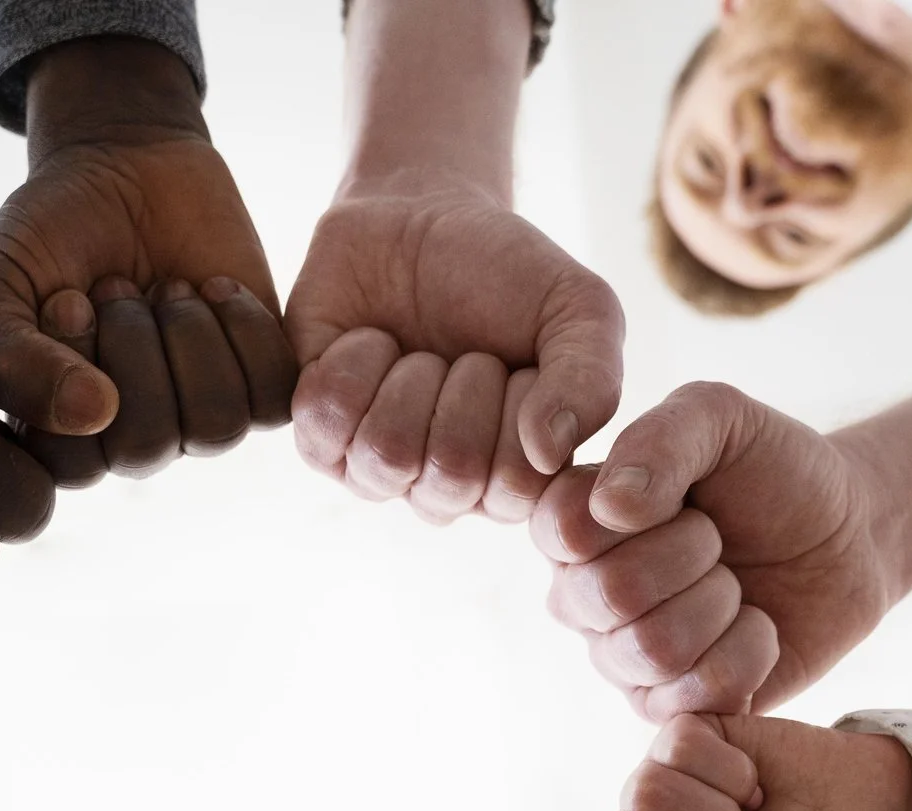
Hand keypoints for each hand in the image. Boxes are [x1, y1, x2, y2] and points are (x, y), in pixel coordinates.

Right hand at [0, 39, 296, 479]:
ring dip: (188, 335)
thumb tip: (93, 412)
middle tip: (119, 286)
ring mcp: (197, 417)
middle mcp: (129, 441)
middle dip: (131, 345)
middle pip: (144, 447)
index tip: (65, 298)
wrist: (125, 166)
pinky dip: (243, 326)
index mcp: (60, 437)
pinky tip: (214, 288)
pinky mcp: (259, 383)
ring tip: (167, 286)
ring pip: (214, 426)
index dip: (69, 376)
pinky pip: (270, 394)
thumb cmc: (49, 233)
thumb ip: (5, 354)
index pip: (73, 462)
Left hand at [286, 178, 622, 522]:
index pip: (521, 484)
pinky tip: (371, 344)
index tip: (517, 360)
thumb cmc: (507, 276)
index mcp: (519, 478)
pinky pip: (325, 424)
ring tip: (418, 350)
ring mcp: (379, 473)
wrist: (419, 219)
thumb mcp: (578, 308)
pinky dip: (352, 362)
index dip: (521, 405)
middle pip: (453, 473)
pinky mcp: (319, 441)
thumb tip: (548, 453)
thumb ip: (592, 379)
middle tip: (465, 350)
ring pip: (388, 455)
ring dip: (408, 375)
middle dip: (464, 384)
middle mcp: (449, 490)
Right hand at [533, 382, 900, 715]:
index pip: (566, 530)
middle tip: (719, 541)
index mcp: (571, 521)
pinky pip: (695, 698)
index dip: (644, 513)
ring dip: (722, 606)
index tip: (685, 497)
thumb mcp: (723, 419)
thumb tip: (611, 506)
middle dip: (694, 557)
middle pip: (610, 594)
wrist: (848, 539)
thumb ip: (662, 437)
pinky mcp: (667, 707)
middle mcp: (580, 594)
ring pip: (653, 650)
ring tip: (737, 586)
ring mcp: (619, 658)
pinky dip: (748, 655)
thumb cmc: (775, 473)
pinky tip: (755, 629)